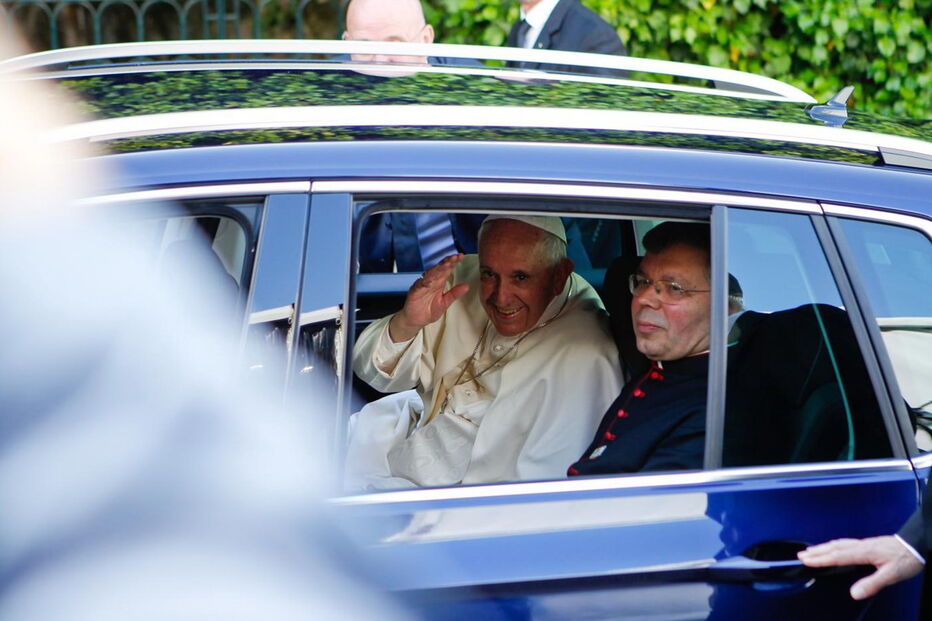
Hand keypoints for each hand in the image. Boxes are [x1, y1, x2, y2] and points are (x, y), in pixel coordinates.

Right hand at [388, 254, 468, 342]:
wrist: (416, 320)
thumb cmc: (429, 310)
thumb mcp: (445, 303)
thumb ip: (454, 294)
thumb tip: (467, 286)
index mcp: (439, 282)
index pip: (447, 270)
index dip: (453, 262)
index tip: (461, 256)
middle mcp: (431, 281)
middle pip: (439, 269)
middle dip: (447, 262)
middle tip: (455, 257)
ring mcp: (422, 285)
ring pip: (430, 275)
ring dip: (438, 269)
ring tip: (446, 264)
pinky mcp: (415, 292)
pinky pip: (420, 285)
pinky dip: (425, 282)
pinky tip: (430, 280)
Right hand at [797, 536, 923, 599]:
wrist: (916, 544)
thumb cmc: (906, 559)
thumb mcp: (891, 575)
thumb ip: (872, 584)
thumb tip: (854, 593)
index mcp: (864, 552)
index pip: (837, 556)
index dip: (821, 559)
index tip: (806, 560)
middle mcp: (861, 545)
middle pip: (834, 547)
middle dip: (816, 551)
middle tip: (801, 555)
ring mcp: (863, 543)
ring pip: (838, 544)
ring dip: (823, 547)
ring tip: (810, 550)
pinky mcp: (867, 544)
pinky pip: (844, 543)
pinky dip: (833, 545)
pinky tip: (832, 547)